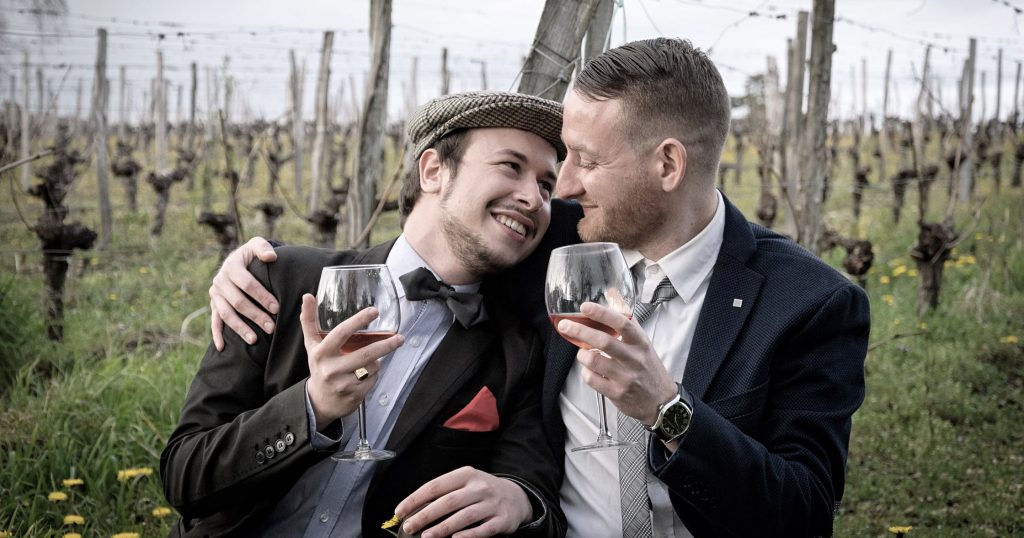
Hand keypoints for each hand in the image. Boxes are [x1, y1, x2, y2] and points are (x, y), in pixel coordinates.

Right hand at [210, 236, 277, 350]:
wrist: (238, 260)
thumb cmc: (252, 255)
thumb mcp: (256, 245)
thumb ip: (263, 248)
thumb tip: (271, 257)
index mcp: (231, 266)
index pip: (247, 284)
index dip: (262, 296)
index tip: (276, 308)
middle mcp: (220, 281)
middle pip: (238, 302)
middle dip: (255, 315)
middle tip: (271, 327)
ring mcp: (215, 294)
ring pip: (226, 314)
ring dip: (240, 328)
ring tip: (254, 340)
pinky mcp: (214, 305)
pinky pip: (214, 321)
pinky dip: (217, 335)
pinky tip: (222, 347)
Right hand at [299, 294, 403, 425]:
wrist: (319, 402)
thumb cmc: (319, 367)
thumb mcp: (312, 345)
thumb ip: (309, 321)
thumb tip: (308, 295)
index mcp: (321, 353)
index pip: (341, 333)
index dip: (358, 320)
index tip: (374, 311)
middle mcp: (331, 369)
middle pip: (365, 354)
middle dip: (386, 345)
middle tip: (400, 338)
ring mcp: (343, 384)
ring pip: (372, 367)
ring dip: (376, 361)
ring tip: (370, 360)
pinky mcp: (354, 396)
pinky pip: (373, 380)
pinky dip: (374, 375)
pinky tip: (366, 375)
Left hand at [395, 467, 531, 537]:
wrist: (516, 497)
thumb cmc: (481, 492)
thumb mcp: (465, 483)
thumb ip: (444, 492)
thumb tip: (413, 508)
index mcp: (466, 475)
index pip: (435, 486)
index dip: (415, 499)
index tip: (400, 511)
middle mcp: (479, 487)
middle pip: (448, 502)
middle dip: (425, 515)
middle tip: (409, 527)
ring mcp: (492, 504)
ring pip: (464, 516)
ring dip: (442, 528)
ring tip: (426, 536)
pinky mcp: (502, 520)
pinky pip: (483, 529)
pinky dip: (468, 535)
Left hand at [555, 301, 676, 424]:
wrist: (661, 401)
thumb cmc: (648, 368)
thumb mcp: (642, 343)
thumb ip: (626, 320)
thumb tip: (612, 293)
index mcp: (640, 343)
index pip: (622, 323)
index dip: (602, 313)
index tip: (585, 306)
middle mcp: (634, 359)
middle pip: (604, 341)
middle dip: (580, 331)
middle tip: (565, 325)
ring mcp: (625, 377)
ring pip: (594, 361)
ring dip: (582, 354)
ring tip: (583, 352)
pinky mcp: (616, 393)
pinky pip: (591, 379)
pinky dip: (586, 372)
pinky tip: (590, 369)